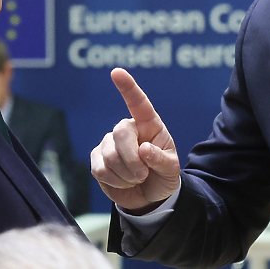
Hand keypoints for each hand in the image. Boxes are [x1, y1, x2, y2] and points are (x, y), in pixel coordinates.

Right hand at [91, 68, 180, 212]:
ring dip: (126, 175)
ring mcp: (109, 143)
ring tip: (137, 179)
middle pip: (120, 133)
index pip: (138, 102)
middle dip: (132, 159)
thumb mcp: (171, 169)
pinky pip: (100, 169)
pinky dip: (115, 182)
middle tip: (143, 175)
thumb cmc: (163, 176)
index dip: (127, 87)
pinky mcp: (97, 159)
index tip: (116, 72)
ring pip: (109, 155)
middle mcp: (127, 129)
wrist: (150, 197)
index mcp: (149, 124)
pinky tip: (124, 183)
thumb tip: (144, 150)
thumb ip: (161, 160)